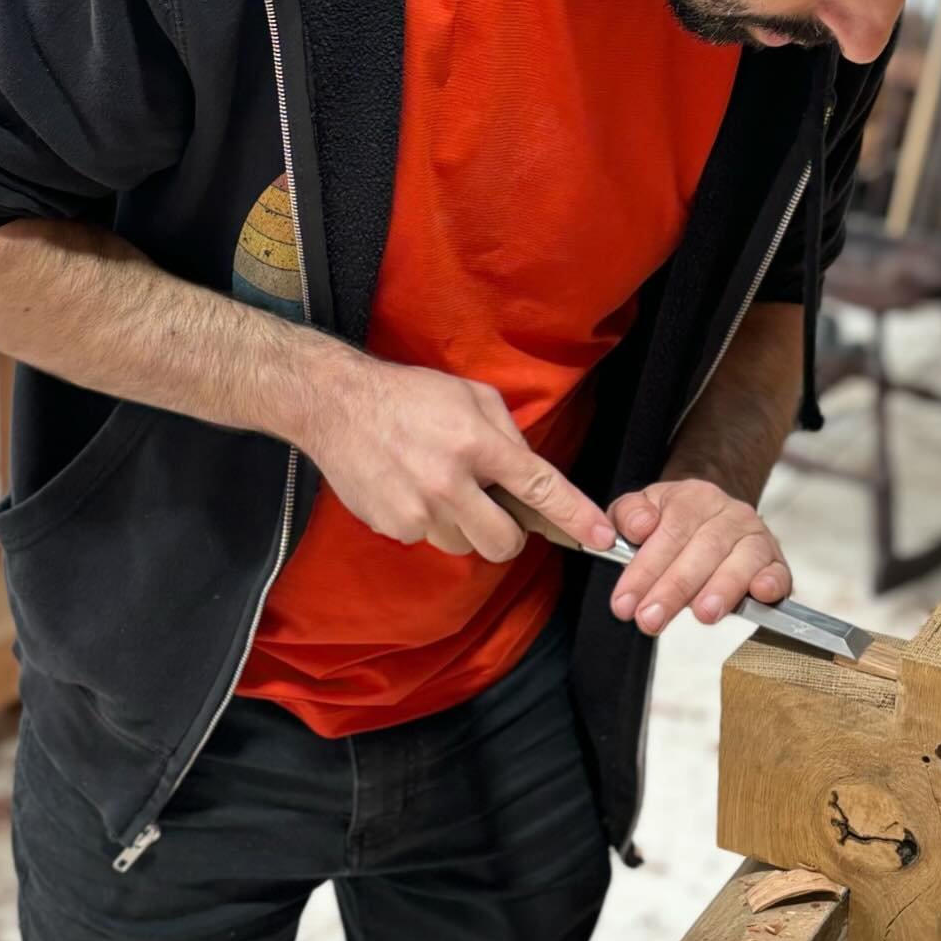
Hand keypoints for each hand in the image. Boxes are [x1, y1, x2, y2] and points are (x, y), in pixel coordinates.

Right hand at [305, 351, 616, 562]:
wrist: (338, 405)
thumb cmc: (410, 394)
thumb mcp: (470, 395)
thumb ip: (507, 433)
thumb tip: (531, 472)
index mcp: (476, 442)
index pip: (538, 486)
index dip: (574, 516)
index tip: (601, 537)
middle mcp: (449, 482)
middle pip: (502, 543)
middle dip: (509, 535)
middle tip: (496, 510)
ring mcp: (418, 509)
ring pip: (464, 545)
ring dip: (464, 526)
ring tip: (441, 486)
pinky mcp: (393, 525)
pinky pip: (428, 538)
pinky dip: (429, 521)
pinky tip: (411, 487)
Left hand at [606, 479, 790, 635]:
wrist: (714, 514)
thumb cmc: (674, 521)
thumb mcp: (643, 510)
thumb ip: (629, 515)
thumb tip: (640, 527)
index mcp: (693, 497)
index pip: (669, 531)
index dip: (645, 569)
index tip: (624, 603)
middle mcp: (728, 513)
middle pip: (702, 549)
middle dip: (674, 589)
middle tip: (650, 619)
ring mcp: (755, 536)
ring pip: (741, 560)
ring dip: (722, 587)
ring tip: (703, 614)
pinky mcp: (775, 561)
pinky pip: (778, 571)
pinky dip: (771, 582)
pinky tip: (759, 594)